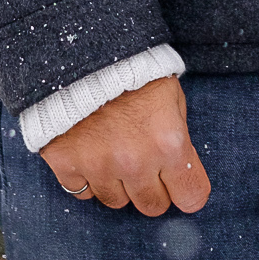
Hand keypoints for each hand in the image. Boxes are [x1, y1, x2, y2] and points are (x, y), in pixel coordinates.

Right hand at [39, 77, 210, 215]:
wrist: (84, 53)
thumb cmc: (136, 72)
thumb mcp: (172, 97)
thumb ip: (178, 137)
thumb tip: (180, 169)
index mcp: (169, 143)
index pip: (191, 197)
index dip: (188, 191)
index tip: (182, 183)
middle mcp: (135, 162)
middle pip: (153, 206)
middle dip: (154, 189)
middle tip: (147, 165)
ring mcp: (99, 166)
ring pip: (117, 202)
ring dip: (120, 184)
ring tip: (117, 152)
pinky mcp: (67, 165)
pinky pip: (83, 192)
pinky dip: (89, 179)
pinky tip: (92, 154)